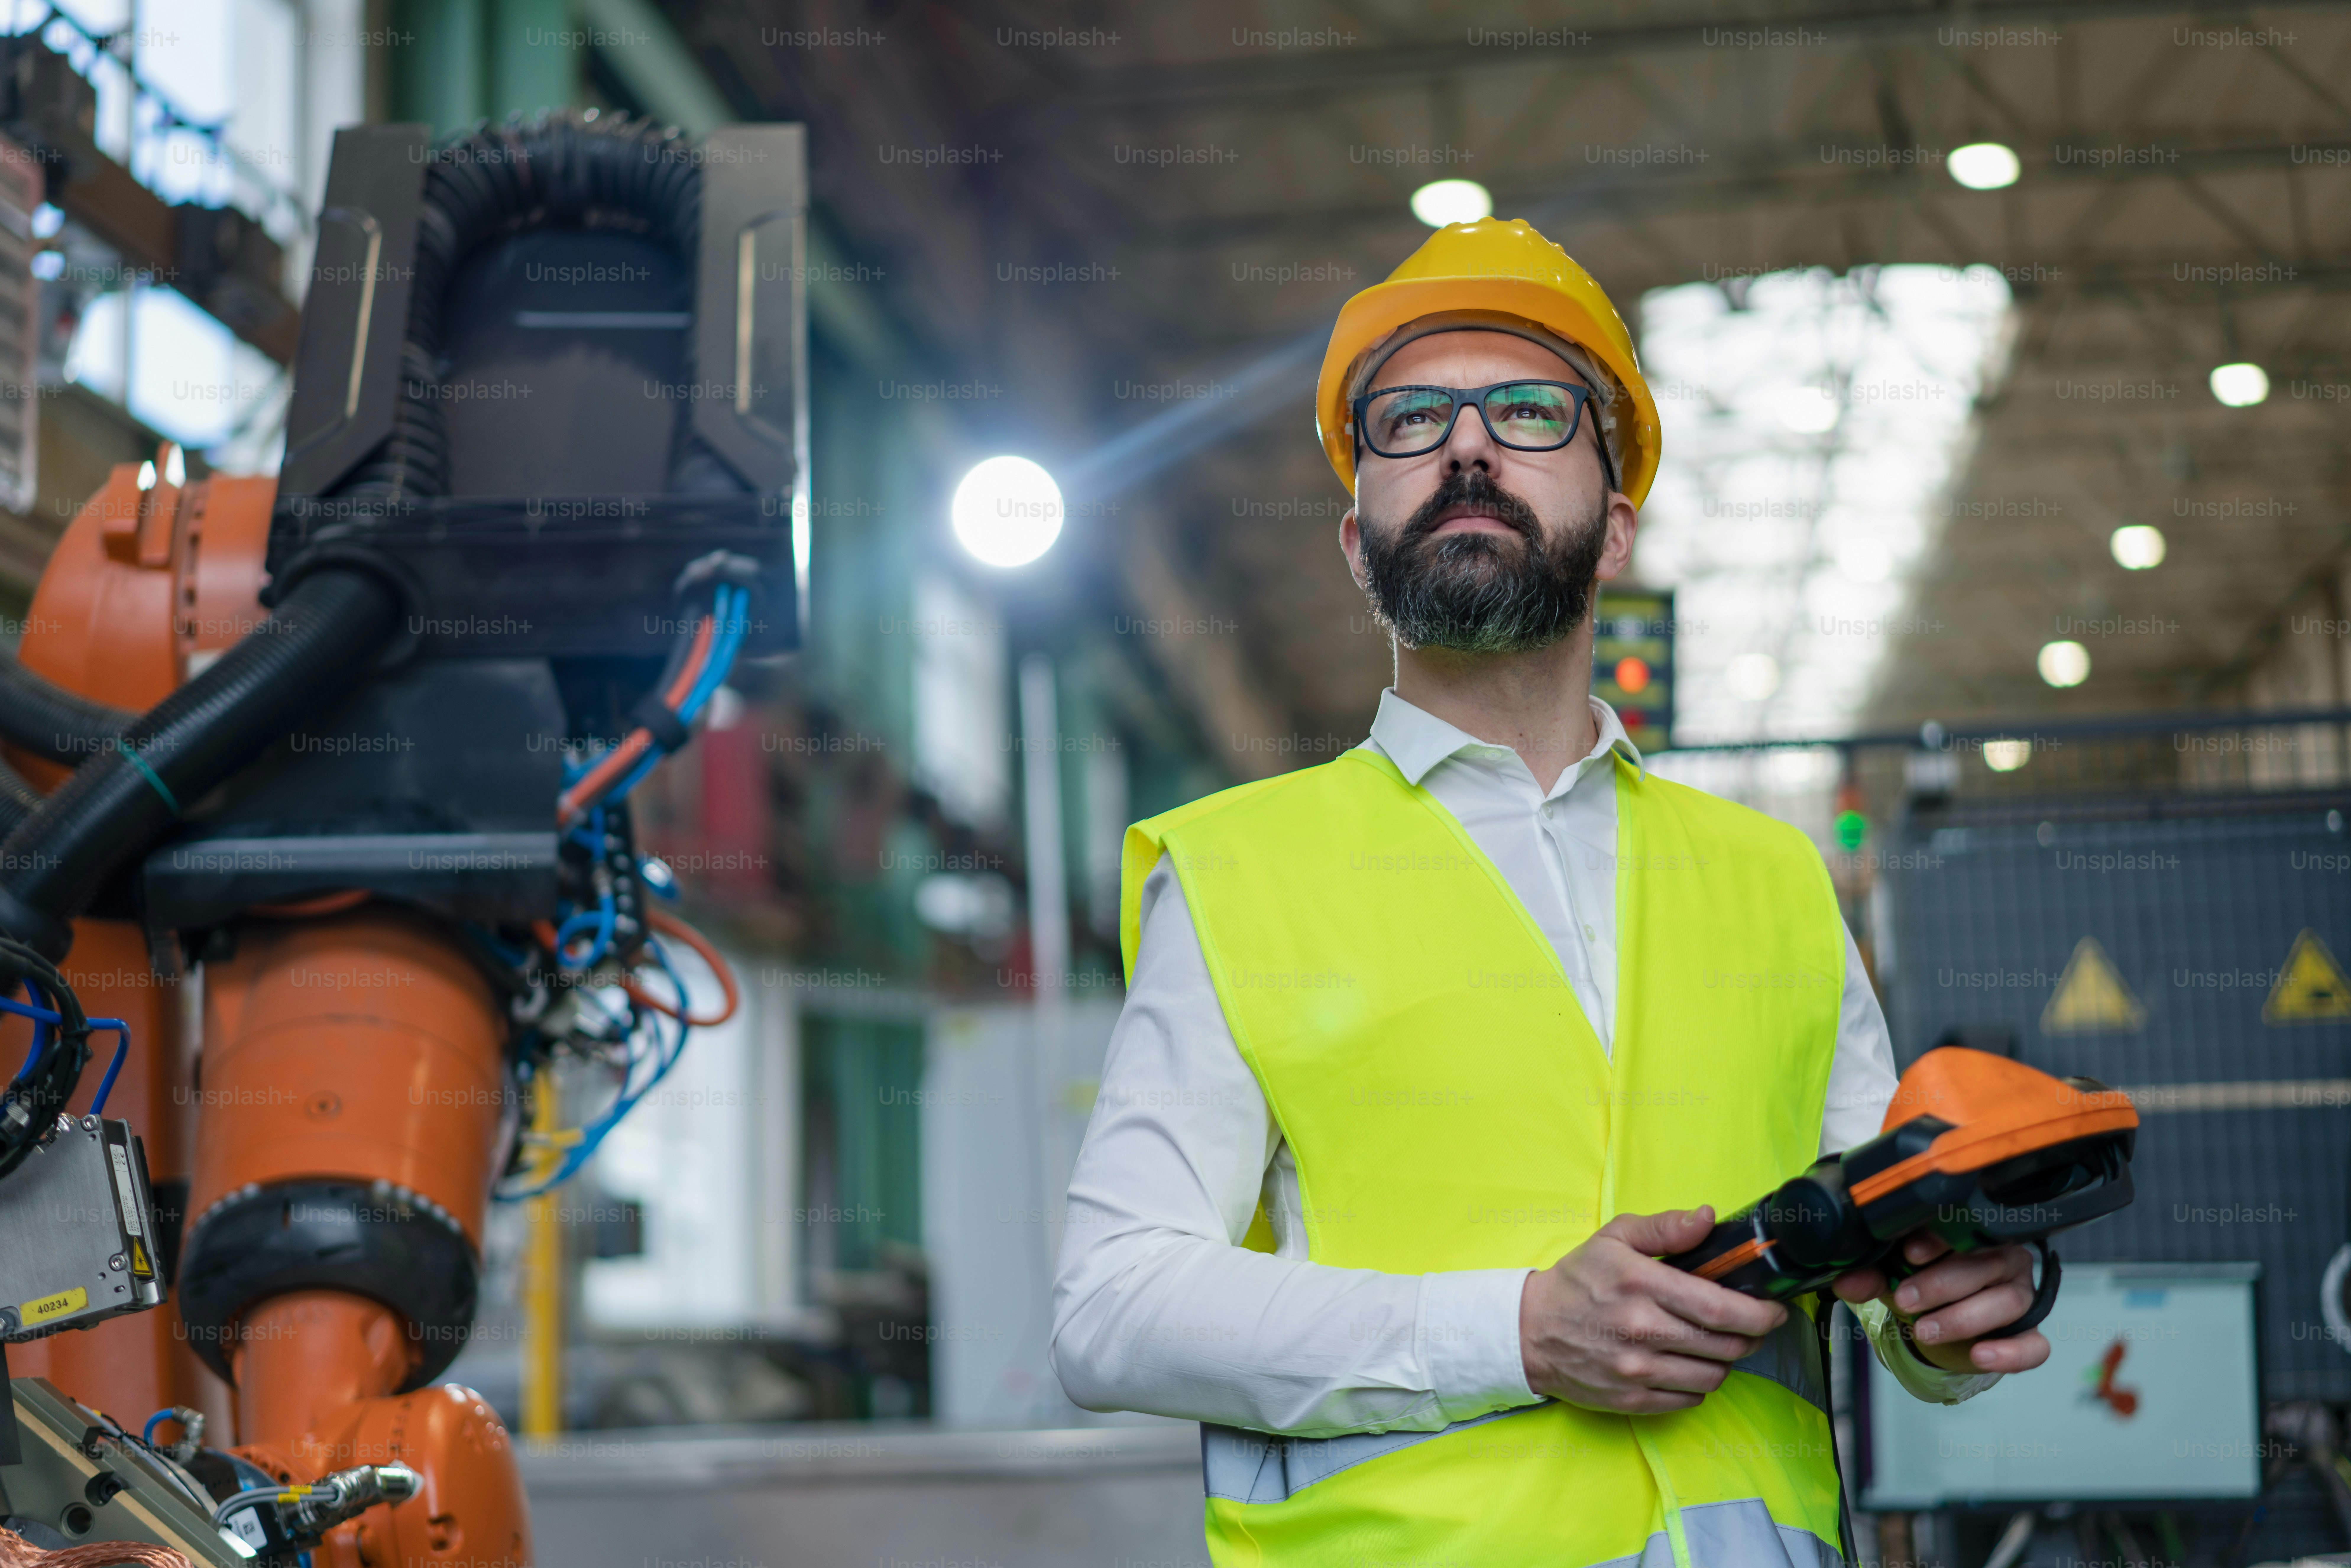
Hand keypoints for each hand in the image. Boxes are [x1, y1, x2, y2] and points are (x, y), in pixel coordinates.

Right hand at [1519, 1207, 1789, 1413]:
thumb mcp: (1614, 1238)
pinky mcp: (1630, 1400)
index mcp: (1641, 1285)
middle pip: (1725, 1345)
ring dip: (1725, 1361)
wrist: (1529, 1331)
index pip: (1720, 1308)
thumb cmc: (1577, 1281)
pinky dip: (1698, 1384)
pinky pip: (1688, 1400)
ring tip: (1716, 1344)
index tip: (1774, 1309)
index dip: (1759, 1313)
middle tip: (1752, 1326)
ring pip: (1712, 1376)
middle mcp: (1641, 1331)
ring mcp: (1636, 1371)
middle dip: (1751, 1336)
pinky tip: (1687, 1364)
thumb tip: (1707, 1218)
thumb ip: (1664, 1227)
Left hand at [1832, 1233, 2050, 1374]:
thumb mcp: (1896, 1277)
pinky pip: (2033, 1345)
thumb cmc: (1927, 1287)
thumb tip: (1845, 1282)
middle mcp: (2004, 1260)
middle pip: (1984, 1266)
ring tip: (1925, 1331)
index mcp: (1973, 1234)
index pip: (1964, 1228)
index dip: (1938, 1240)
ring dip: (1964, 1318)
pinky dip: (2009, 1353)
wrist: (1946, 1323)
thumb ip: (1873, 1277)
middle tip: (1906, 1300)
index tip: (1909, 1252)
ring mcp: (2020, 1296)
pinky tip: (1980, 1356)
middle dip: (1941, 1284)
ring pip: (2008, 1302)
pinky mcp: (2029, 1333)